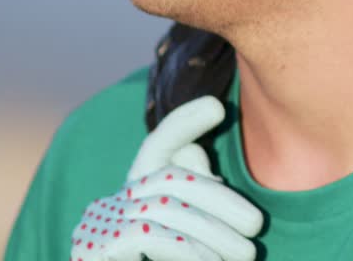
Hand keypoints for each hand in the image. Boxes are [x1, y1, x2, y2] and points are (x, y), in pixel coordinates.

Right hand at [70, 96, 263, 260]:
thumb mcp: (180, 237)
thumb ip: (192, 202)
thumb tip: (201, 158)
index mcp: (134, 198)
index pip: (157, 147)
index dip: (182, 123)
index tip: (216, 106)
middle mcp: (110, 206)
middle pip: (170, 180)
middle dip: (220, 199)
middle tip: (258, 227)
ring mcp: (96, 228)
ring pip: (165, 209)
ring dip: (213, 232)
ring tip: (247, 255)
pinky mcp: (93, 250)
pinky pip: (150, 238)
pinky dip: (189, 250)